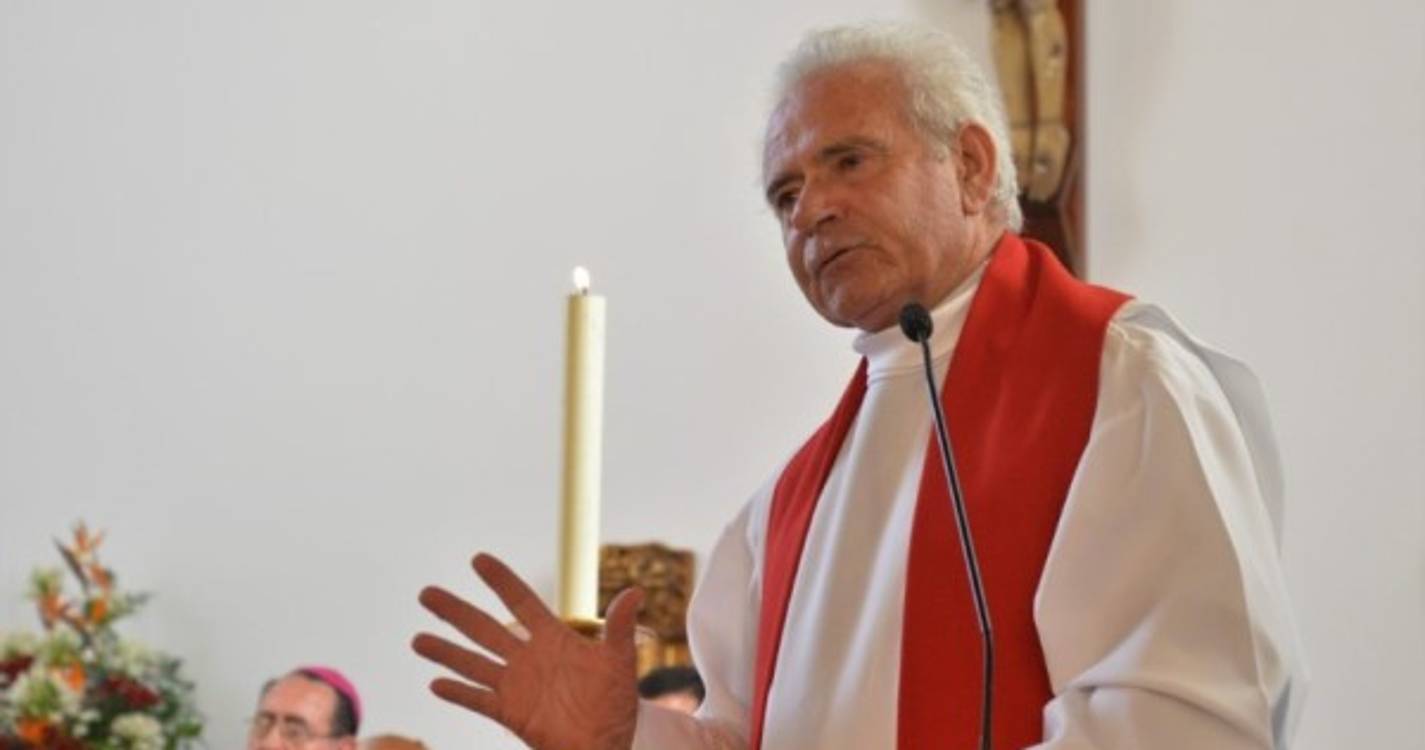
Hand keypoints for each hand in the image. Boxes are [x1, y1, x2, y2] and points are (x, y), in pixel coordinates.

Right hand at [412, 553, 644, 749]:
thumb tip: (636, 591)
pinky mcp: (511, 713)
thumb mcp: (620, 662)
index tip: (477, 559)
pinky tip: (436, 684)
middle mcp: (528, 657)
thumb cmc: (615, 704)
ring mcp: (516, 685)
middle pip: (485, 628)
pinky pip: (479, 701)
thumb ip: (620, 627)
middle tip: (426, 592)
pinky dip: (459, 693)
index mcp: (553, 638)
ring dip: (446, 651)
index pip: (521, 602)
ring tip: (417, 639)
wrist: (606, 745)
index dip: (501, 581)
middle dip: (456, 611)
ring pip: (474, 662)